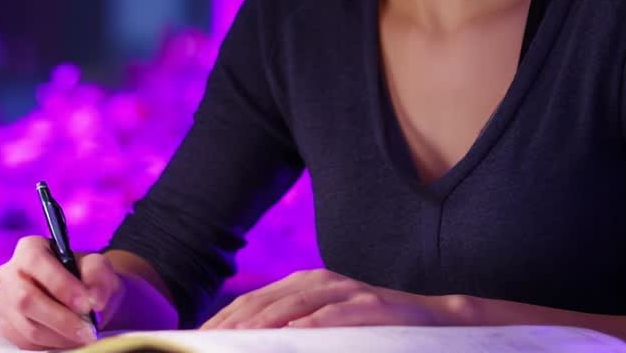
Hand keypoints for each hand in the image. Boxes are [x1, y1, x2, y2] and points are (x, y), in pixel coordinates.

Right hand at [0, 236, 123, 349]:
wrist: (80, 297)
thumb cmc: (85, 277)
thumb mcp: (98, 267)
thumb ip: (98, 275)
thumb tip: (94, 300)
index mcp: (29, 249)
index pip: (35, 262)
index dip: (60, 284)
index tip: (85, 304)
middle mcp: (9, 273)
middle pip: (25, 299)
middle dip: (61, 319)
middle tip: (88, 330)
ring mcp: (4, 302)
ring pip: (27, 326)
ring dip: (61, 336)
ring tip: (84, 335)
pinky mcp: (6, 326)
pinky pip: (26, 342)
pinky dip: (52, 344)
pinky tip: (69, 338)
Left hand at [199, 268, 456, 329]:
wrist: (431, 320)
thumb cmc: (372, 329)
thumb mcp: (325, 328)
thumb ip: (291, 331)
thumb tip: (250, 344)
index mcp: (303, 285)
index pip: (251, 302)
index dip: (221, 321)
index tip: (194, 340)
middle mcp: (320, 281)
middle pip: (264, 301)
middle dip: (231, 324)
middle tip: (204, 343)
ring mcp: (346, 290)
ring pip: (294, 304)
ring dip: (262, 323)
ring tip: (234, 340)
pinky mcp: (371, 304)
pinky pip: (335, 315)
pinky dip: (311, 324)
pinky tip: (291, 334)